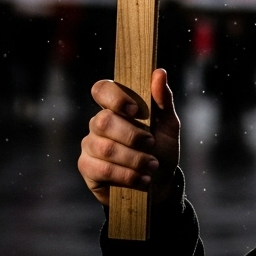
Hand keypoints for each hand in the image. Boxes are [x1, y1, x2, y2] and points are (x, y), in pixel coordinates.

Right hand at [78, 68, 180, 206]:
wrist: (159, 182)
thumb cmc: (161, 148)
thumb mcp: (168, 124)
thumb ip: (163, 99)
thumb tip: (159, 72)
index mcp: (116, 106)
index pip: (102, 89)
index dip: (115, 97)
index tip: (136, 110)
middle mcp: (98, 122)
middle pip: (104, 121)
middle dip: (132, 136)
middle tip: (151, 144)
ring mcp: (90, 145)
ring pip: (105, 148)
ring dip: (134, 159)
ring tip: (152, 166)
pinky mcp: (87, 168)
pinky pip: (102, 170)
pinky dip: (126, 176)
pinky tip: (141, 179)